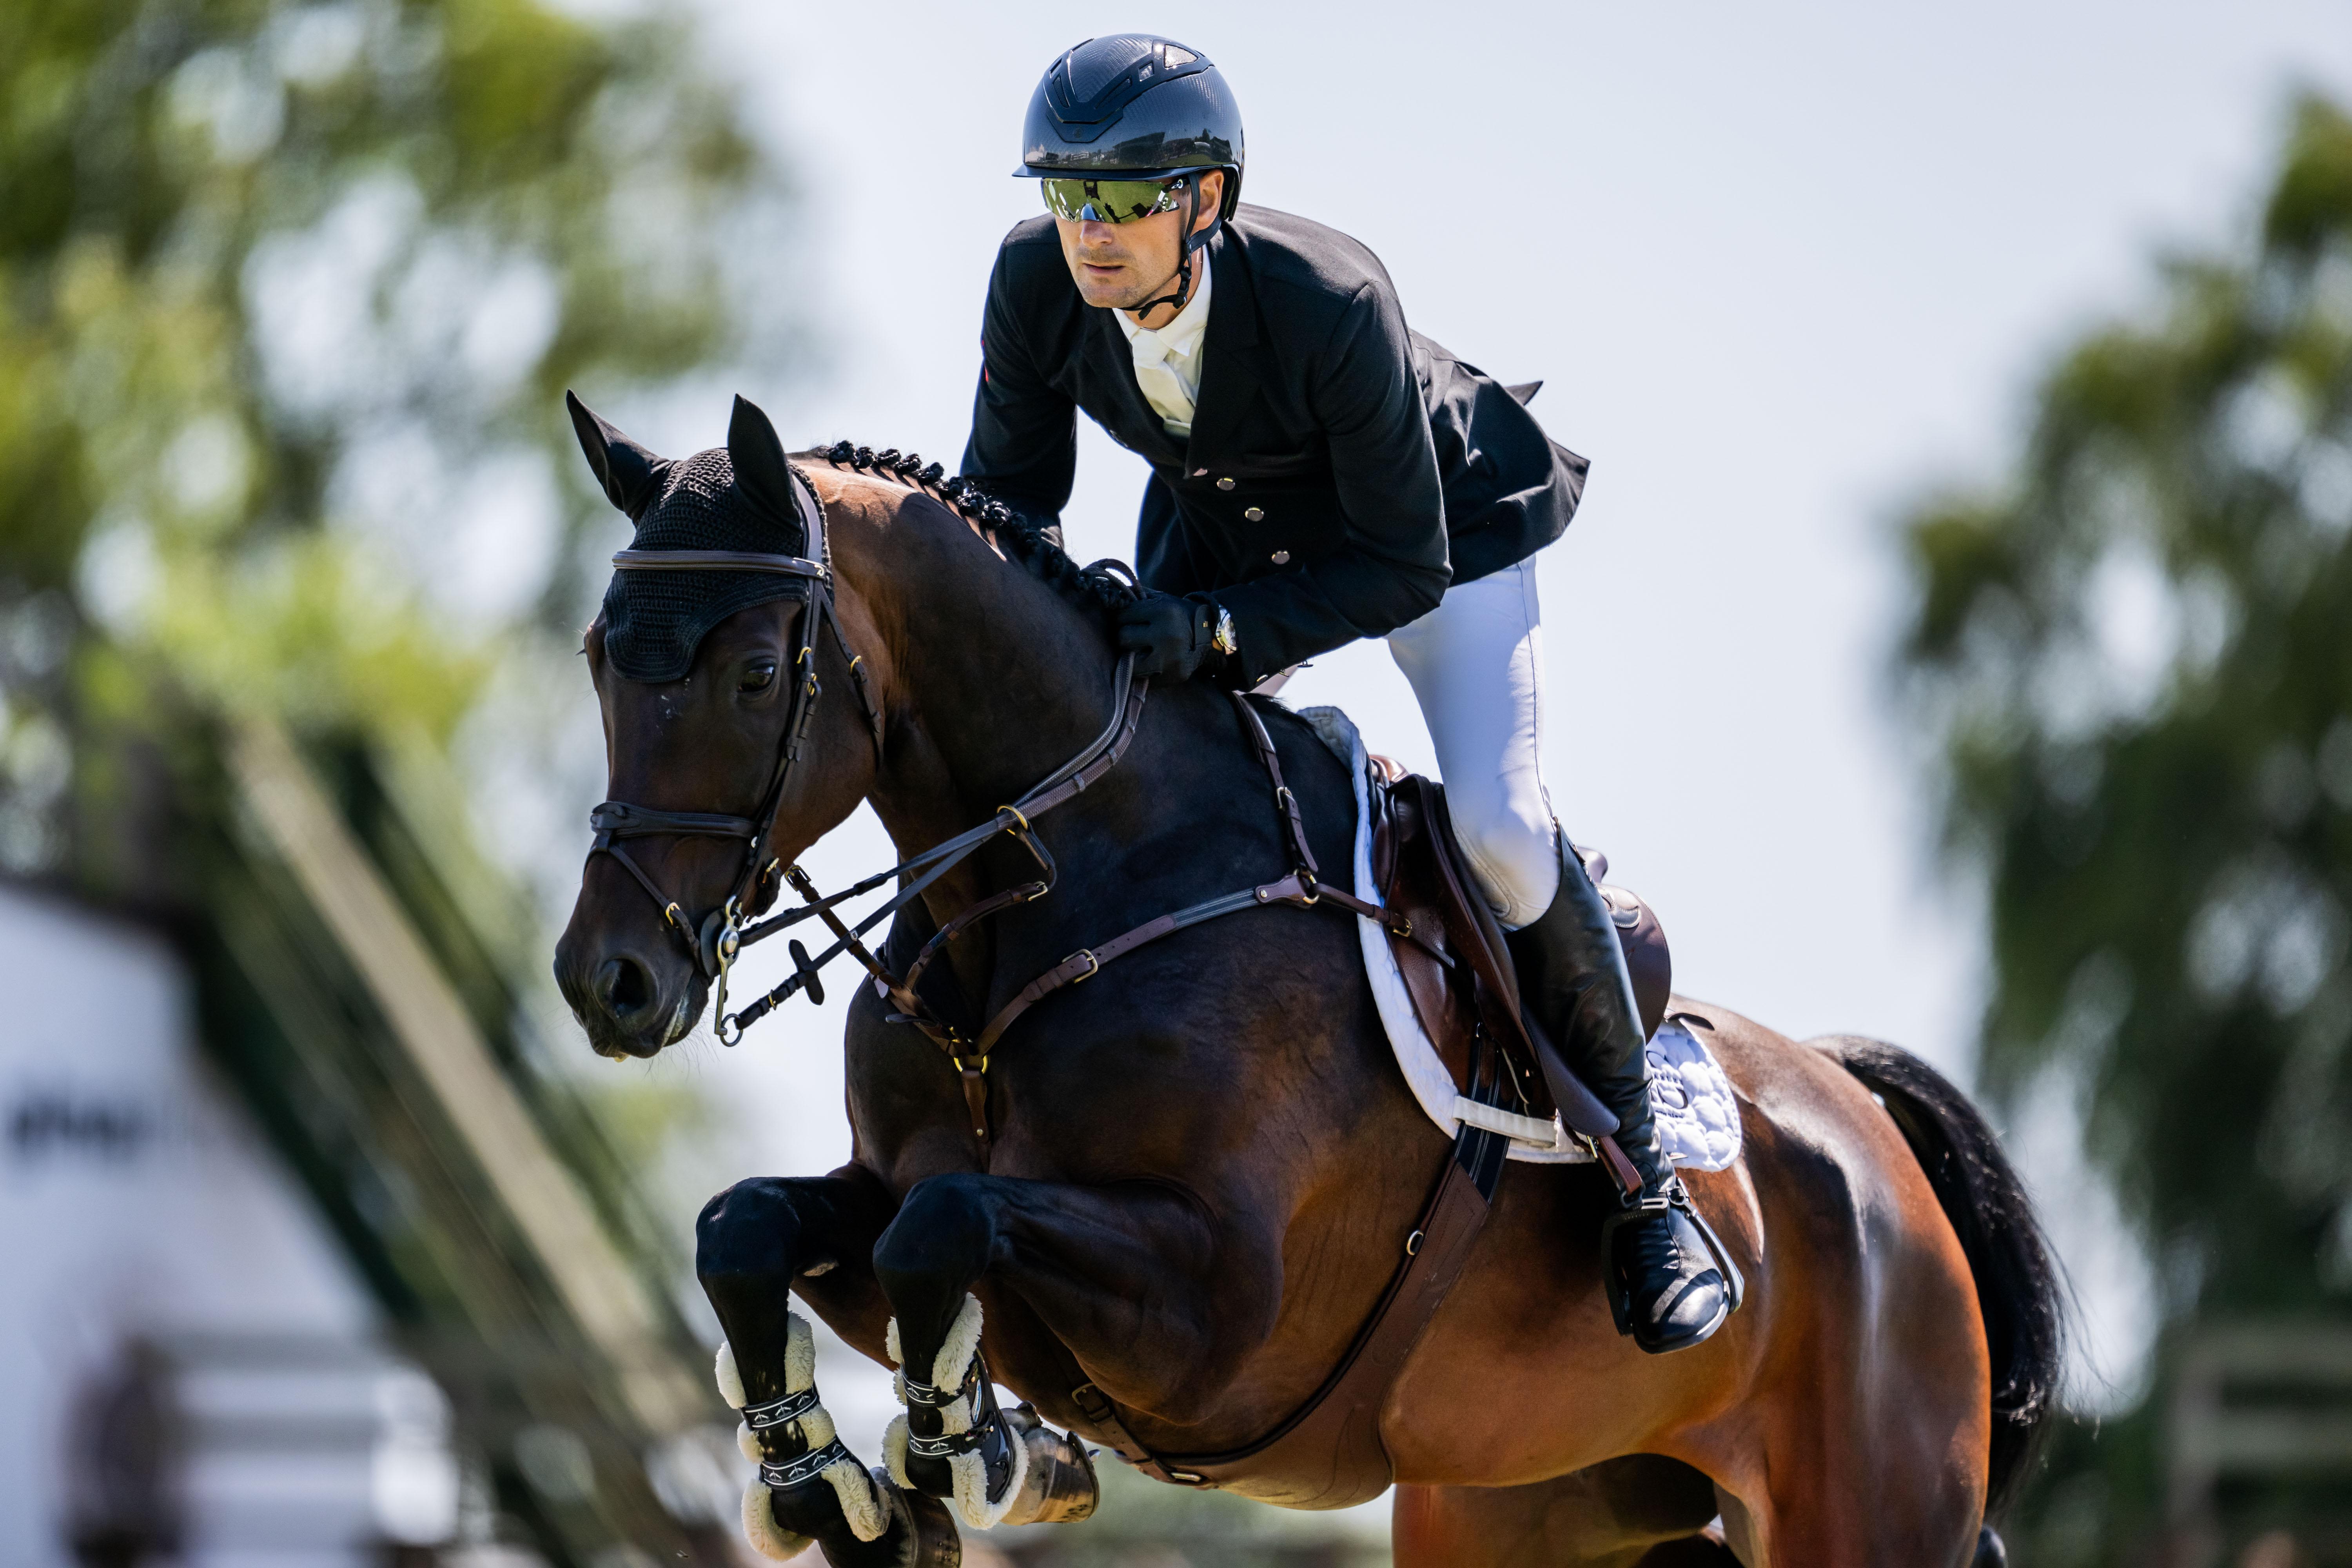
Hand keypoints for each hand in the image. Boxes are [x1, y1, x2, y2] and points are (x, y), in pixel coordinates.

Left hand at [1115, 591, 1230, 681]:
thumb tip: (1107, 593)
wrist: (1210, 634)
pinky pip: (1144, 678)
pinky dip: (1145, 671)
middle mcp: (1168, 634)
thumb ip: (1135, 596)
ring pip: (1130, 663)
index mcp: (1165, 611)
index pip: (1123, 616)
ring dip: (1132, 657)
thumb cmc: (1177, 615)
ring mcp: (1172, 658)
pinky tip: (1153, 662)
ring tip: (1142, 651)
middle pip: (1123, 638)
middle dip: (1126, 637)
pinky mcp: (1175, 675)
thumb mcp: (1160, 599)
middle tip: (1136, 636)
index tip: (1131, 620)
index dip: (1123, 618)